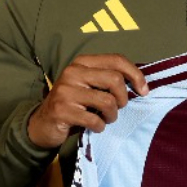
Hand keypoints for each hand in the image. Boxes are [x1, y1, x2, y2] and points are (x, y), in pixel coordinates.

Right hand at [27, 54, 148, 148]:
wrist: (43, 124)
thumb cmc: (75, 104)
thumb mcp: (90, 85)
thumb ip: (110, 79)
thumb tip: (141, 84)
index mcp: (82, 62)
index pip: (117, 60)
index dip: (136, 75)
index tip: (144, 91)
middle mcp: (72, 72)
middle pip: (115, 79)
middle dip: (123, 98)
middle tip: (119, 108)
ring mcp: (65, 91)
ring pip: (107, 101)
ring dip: (113, 115)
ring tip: (107, 118)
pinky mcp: (62, 111)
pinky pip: (94, 120)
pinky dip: (100, 126)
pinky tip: (95, 126)